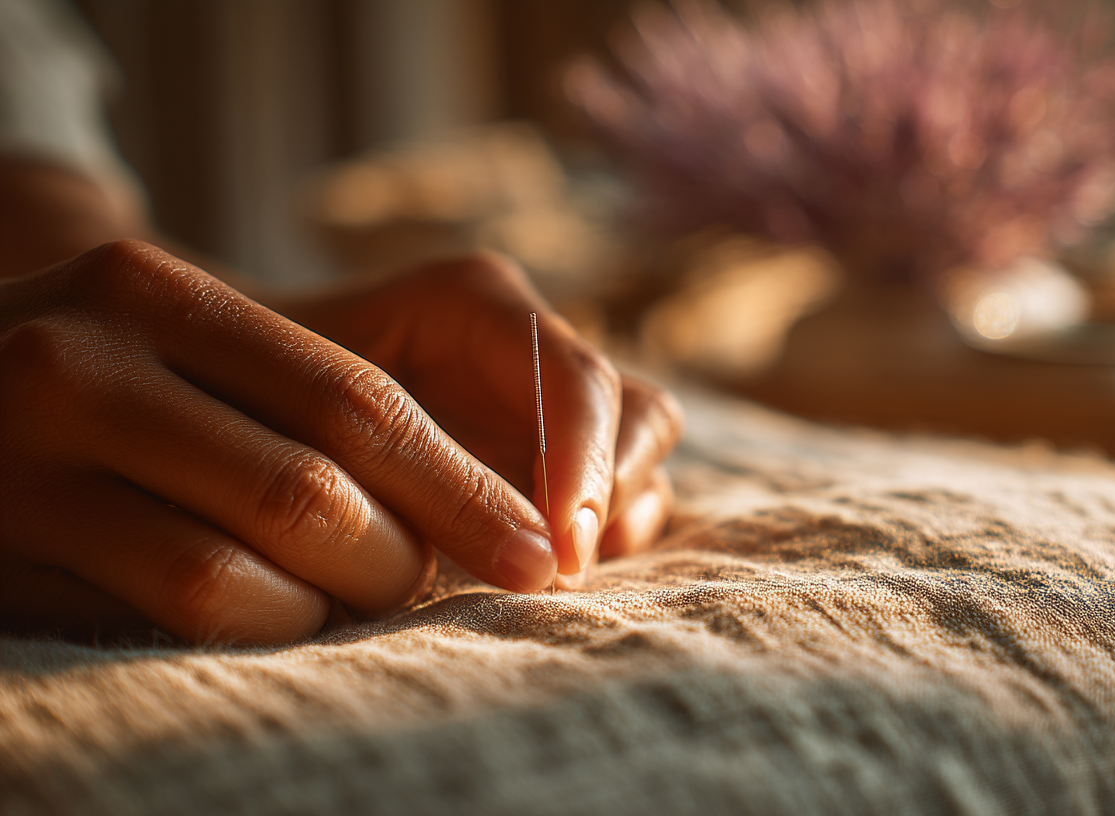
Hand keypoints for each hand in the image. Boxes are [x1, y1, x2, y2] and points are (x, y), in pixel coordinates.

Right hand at [0, 241, 567, 643]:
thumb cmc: (94, 380)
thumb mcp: (178, 341)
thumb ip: (301, 394)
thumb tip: (476, 499)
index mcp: (156, 294)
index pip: (356, 403)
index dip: (463, 488)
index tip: (538, 551)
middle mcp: (84, 362)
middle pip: (311, 491)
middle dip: (401, 559)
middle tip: (422, 581)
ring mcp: (25, 458)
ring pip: (237, 570)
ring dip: (324, 603)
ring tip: (342, 597)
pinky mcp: (0, 544)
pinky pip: (163, 616)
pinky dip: (247, 627)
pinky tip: (264, 613)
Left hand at [280, 251, 682, 583]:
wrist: (228, 392)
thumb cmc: (250, 386)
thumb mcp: (293, 397)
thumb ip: (377, 442)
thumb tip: (469, 529)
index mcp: (477, 305)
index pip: (572, 375)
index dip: (583, 461)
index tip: (560, 547)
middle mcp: (529, 346)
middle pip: (630, 407)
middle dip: (609, 491)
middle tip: (559, 570)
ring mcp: (548, 403)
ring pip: (640, 447)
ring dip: (619, 513)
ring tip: (563, 571)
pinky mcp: (554, 458)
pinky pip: (624, 491)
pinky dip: (611, 533)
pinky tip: (561, 570)